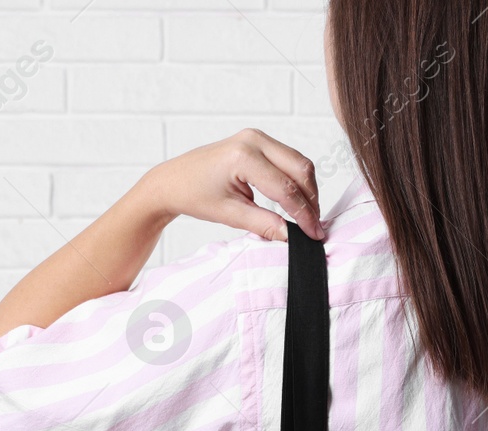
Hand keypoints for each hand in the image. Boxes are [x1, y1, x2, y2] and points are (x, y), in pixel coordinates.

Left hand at [137, 129, 323, 242]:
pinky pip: (288, 159)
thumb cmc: (194, 195)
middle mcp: (253, 140)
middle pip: (301, 169)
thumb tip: (292, 236)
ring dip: (307, 189)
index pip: (286, 188)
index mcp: (243, 156)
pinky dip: (296, 180)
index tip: (314, 234)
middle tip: (314, 226)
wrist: (173, 181)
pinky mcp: (258, 141)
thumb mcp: (229, 215)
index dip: (304, 214)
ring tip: (307, 216)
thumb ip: (264, 224)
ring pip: (298, 162)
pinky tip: (296, 200)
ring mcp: (256, 137)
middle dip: (311, 200)